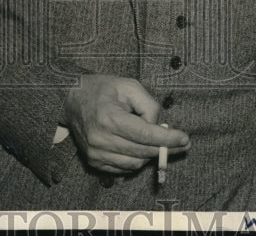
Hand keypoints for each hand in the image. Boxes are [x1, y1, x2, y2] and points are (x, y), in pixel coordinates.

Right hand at [63, 74, 189, 172]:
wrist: (71, 99)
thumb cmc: (102, 89)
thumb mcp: (129, 86)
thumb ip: (148, 105)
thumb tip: (160, 127)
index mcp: (109, 117)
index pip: (145, 135)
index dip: (167, 139)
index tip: (185, 139)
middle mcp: (100, 139)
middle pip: (143, 151)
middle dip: (165, 148)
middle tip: (182, 143)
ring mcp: (95, 153)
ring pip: (136, 164)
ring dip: (150, 154)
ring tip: (155, 140)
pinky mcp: (94, 162)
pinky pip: (124, 168)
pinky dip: (136, 160)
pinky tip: (139, 146)